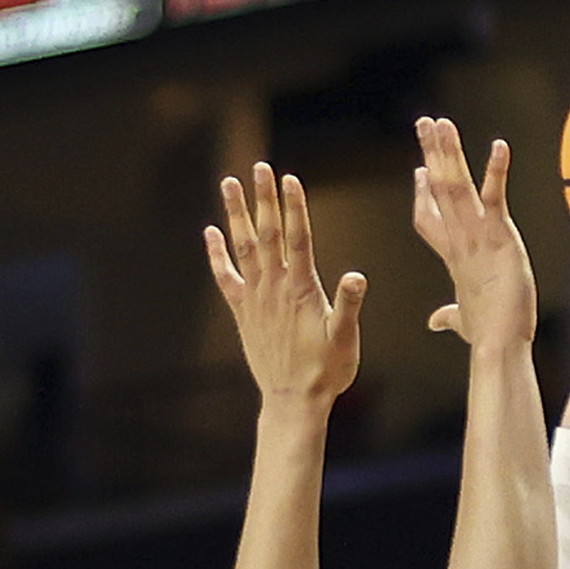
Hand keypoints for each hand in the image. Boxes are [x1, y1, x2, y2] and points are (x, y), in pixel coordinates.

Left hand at [204, 164, 364, 408]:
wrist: (293, 402)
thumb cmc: (326, 372)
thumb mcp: (345, 339)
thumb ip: (349, 306)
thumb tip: (358, 277)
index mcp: (302, 289)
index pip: (298, 238)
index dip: (294, 207)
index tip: (287, 178)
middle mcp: (275, 288)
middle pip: (268, 234)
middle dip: (264, 198)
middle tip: (258, 166)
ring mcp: (256, 299)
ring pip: (244, 247)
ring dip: (236, 214)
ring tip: (229, 182)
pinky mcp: (243, 313)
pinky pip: (226, 278)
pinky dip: (218, 255)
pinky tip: (211, 232)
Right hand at [413, 117, 536, 349]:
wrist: (498, 347)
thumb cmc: (486, 337)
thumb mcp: (464, 320)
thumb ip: (449, 316)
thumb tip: (435, 322)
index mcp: (452, 256)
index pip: (429, 218)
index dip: (423, 195)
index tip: (419, 171)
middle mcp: (459, 242)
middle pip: (438, 190)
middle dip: (431, 155)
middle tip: (425, 123)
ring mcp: (476, 237)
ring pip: (456, 187)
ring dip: (449, 153)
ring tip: (442, 123)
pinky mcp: (498, 237)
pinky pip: (495, 197)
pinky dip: (497, 171)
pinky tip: (499, 145)